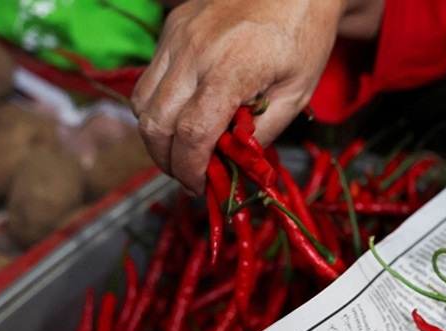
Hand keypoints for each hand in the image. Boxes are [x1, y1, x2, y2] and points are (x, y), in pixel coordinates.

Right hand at [131, 0, 382, 194]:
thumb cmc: (303, 36)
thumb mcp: (297, 93)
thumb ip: (262, 132)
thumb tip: (233, 166)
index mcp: (232, 69)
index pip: (192, 134)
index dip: (191, 169)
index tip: (201, 186)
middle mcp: (194, 52)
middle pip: (155, 124)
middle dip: (167, 161)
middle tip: (190, 177)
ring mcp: (177, 38)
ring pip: (142, 103)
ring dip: (157, 137)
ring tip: (185, 152)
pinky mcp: (171, 29)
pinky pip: (149, 79)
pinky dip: (158, 107)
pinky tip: (184, 116)